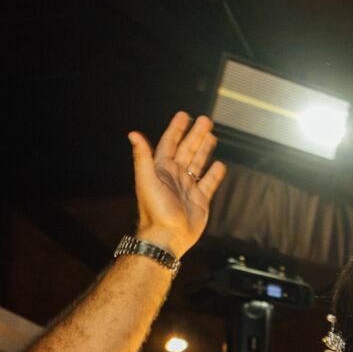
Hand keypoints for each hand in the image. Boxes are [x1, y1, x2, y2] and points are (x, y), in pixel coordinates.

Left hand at [130, 112, 226, 256]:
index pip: (170, 143)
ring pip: (198, 163)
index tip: (184, 115)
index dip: (177, 129)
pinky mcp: (200, 200)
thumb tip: (133, 133)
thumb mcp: (146, 179)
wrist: (168, 236)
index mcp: (162, 169)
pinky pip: (209, 183)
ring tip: (212, 136)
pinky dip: (214, 174)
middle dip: (196, 135)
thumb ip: (142, 156)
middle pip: (187, 150)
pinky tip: (219, 165)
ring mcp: (188, 187)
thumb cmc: (155, 209)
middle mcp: (175, 176)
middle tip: (206, 120)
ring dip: (205, 149)